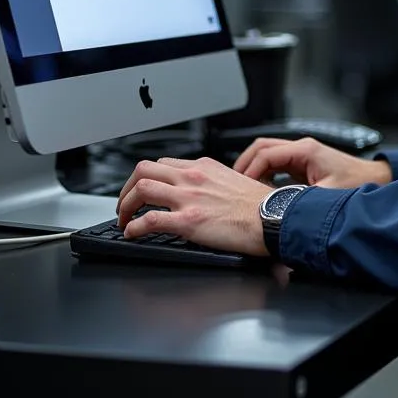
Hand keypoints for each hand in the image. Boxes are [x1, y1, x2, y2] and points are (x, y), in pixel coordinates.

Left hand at [117, 156, 269, 255]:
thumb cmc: (260, 205)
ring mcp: (189, 198)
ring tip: (123, 219)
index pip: (164, 163)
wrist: (274, 217)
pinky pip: (149, 220)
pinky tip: (132, 234)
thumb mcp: (234, 181)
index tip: (143, 190)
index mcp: (204, 167)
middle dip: (127, 188)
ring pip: (141, 189)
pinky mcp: (188, 221)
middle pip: (144, 169)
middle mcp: (193, 177)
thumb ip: (213, 183)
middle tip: (125, 204)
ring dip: (125, 205)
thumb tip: (204, 194)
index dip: (147, 177)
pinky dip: (134, 227)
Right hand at [234, 137, 391, 188]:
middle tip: (233, 184)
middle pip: (262, 148)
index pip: (265, 154)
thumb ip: (300, 200)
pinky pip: (276, 165)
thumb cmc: (357, 184)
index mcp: (305, 151)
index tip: (240, 186)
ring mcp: (302, 155)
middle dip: (245, 164)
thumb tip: (278, 209)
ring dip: (254, 169)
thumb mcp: (326, 195)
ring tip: (243, 188)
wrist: (376, 180)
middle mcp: (302, 149)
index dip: (249, 170)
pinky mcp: (304, 165)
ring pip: (267, 155)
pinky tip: (261, 191)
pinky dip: (264, 175)